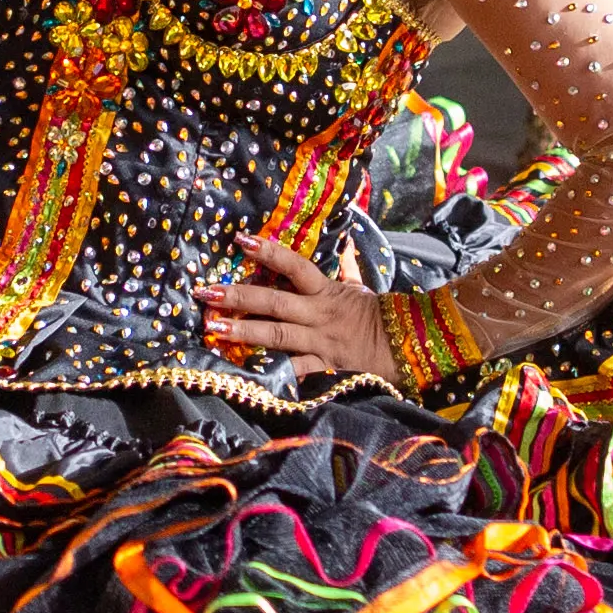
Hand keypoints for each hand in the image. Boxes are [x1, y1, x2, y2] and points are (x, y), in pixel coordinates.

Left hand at [196, 229, 388, 378]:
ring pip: (275, 335)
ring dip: (241, 331)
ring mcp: (317, 341)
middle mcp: (317, 314)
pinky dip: (269, 372)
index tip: (242, 240)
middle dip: (238, 296)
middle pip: (274, 302)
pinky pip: (292, 370)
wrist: (405, 346)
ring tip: (212, 327)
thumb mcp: (361, 288)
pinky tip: (241, 372)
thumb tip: (346, 244)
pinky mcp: (321, 365)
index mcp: (326, 291)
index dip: (269, 252)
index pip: (294, 266)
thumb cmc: (379, 315)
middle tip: (206, 291)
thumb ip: (347, 267)